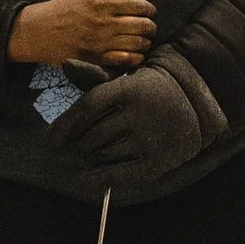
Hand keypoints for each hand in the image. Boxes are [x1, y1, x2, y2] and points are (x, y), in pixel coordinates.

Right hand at [7, 0, 155, 69]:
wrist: (40, 32)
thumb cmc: (64, 10)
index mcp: (102, 5)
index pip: (139, 6)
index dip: (149, 8)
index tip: (148, 10)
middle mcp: (103, 24)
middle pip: (143, 26)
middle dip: (150, 26)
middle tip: (147, 25)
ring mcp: (101, 44)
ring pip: (138, 44)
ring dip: (144, 42)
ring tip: (140, 39)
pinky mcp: (97, 60)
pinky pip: (126, 61)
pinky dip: (135, 58)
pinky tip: (132, 53)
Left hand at [46, 56, 214, 189]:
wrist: (194, 105)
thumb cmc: (147, 91)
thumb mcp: (124, 80)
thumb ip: (93, 77)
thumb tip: (65, 64)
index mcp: (129, 89)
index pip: (88, 106)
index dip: (65, 123)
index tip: (50, 137)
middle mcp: (140, 113)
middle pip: (93, 134)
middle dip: (79, 142)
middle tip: (74, 146)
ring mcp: (150, 139)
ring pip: (104, 154)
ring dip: (90, 158)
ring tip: (87, 156)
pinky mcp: (158, 161)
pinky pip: (121, 174)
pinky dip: (100, 179)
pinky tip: (88, 179)